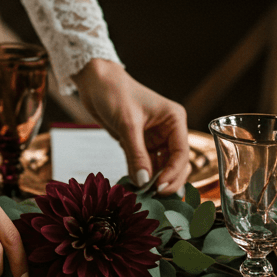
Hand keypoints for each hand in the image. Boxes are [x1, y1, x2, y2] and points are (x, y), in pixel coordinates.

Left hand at [73, 59, 191, 194]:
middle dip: (166, 180)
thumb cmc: (114, 92)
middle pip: (176, 164)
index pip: (181, 153)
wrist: (94, 80)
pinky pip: (146, 165)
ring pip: (161, 167)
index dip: (172, 173)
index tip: (158, 188)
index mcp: (174, 120)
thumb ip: (136, 155)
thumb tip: (143, 183)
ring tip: (141, 194)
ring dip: (153, 181)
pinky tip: (134, 186)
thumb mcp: (127, 124)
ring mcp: (155, 138)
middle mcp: (169, 130)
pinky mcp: (141, 143)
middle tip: (152, 196)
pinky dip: (141, 176)